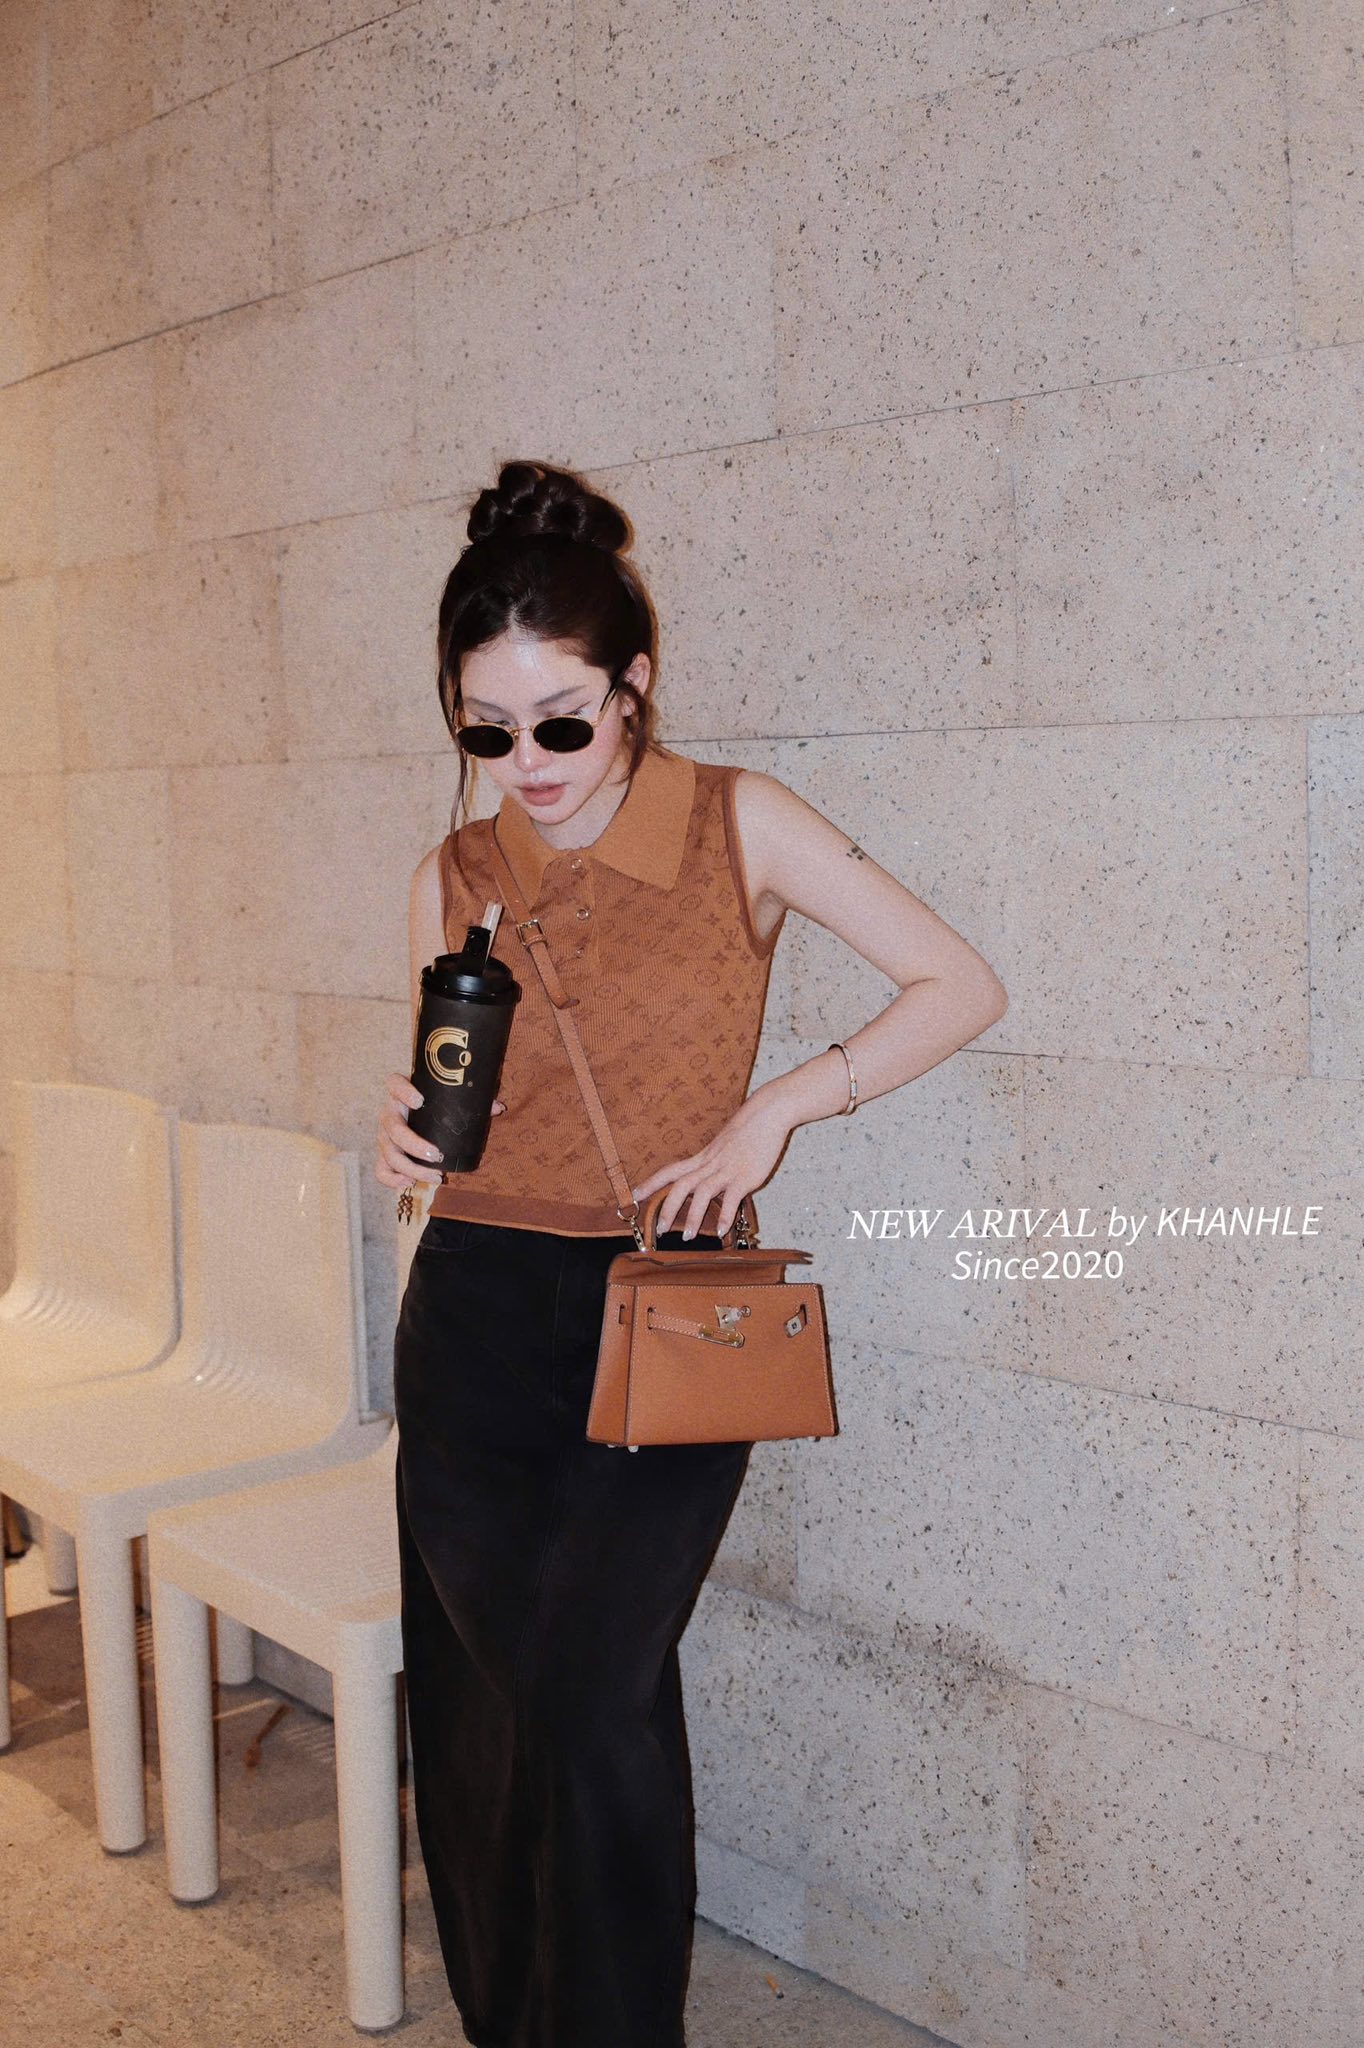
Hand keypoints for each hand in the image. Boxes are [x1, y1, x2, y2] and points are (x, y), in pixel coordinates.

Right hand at [374, 1070, 504, 1191]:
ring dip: (412, 1168)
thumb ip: (471, 1102)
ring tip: (436, 1176)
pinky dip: (391, 1179)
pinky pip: (381, 1169)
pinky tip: (410, 1183)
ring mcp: (384, 1135)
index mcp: (401, 1092)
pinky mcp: (385, 1154)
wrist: (416, 1111)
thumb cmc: (436, 1104)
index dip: (403, 1092)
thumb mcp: (448, 1099)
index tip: (419, 1100)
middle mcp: (389, 1112)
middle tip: (437, 1156)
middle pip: (392, 1128)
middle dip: (413, 1145)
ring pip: (389, 1153)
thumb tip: (497, 1108)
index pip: (394, 1084)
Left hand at [629, 1090, 792, 1239]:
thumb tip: (710, 1185)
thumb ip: (714, 1166)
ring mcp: (727, 1170)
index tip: (633, 1196)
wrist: (767, 1113)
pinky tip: (721, 1231)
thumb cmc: (747, 1130)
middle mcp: (710, 1164)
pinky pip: (732, 1198)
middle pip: (681, 1185)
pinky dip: (725, 1216)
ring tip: (687, 1237)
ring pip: (702, 1192)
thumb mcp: (723, 1147)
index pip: (670, 1170)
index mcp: (702, 1158)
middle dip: (667, 1207)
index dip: (651, 1183)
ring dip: (693, 1216)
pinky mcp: (745, 1176)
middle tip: (658, 1229)